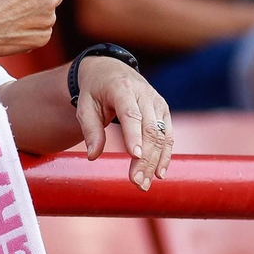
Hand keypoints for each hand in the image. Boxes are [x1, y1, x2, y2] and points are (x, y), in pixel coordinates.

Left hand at [74, 57, 171, 190]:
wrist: (111, 70)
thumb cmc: (95, 91)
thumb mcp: (84, 106)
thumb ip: (90, 130)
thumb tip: (93, 156)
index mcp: (121, 89)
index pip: (131, 114)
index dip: (134, 135)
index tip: (134, 156)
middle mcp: (144, 94)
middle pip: (149, 130)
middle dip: (144, 158)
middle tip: (136, 182)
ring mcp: (157, 103)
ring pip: (162, 135)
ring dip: (155, 162)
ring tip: (144, 183)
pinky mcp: (164, 112)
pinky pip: (168, 136)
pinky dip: (165, 155)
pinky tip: (159, 173)